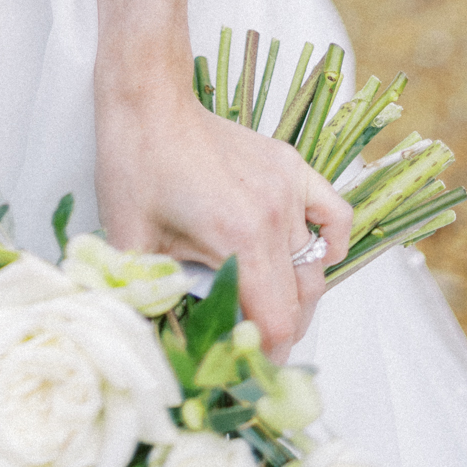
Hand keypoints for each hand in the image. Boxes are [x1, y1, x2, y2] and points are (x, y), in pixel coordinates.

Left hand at [94, 77, 352, 360]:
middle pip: (300, 301)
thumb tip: (161, 345)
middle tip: (250, 340)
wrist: (148, 101)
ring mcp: (289, 188)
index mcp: (239, 240)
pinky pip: (334, 214)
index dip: (264, 355)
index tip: (245, 365)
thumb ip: (152, 298)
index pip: (276, 322)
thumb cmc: (136, 165)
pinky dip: (331, 242)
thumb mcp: (133, 242)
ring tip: (267, 305)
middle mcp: (275, 217)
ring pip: (314, 265)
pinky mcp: (292, 166)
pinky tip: (311, 256)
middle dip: (279, 331)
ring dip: (297, 295)